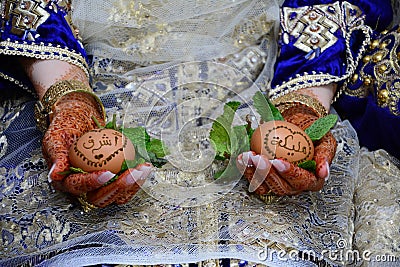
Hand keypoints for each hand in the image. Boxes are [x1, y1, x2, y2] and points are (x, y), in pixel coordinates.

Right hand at [42, 92, 151, 206]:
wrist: (81, 118)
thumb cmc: (67, 127)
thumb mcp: (55, 138)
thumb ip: (56, 156)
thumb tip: (54, 175)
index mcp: (67, 181)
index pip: (79, 187)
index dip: (93, 182)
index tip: (108, 173)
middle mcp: (85, 187)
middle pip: (101, 198)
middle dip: (118, 188)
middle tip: (132, 173)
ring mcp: (102, 185)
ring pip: (118, 195)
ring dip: (133, 185)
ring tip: (143, 168)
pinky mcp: (115, 180)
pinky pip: (128, 185)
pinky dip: (138, 177)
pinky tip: (146, 164)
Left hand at [237, 106, 336, 195]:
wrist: (297, 123)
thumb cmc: (313, 132)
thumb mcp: (325, 139)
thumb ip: (325, 155)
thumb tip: (323, 173)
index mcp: (312, 180)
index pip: (302, 181)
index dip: (290, 173)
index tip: (278, 161)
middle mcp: (294, 186)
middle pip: (281, 187)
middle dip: (267, 173)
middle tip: (258, 157)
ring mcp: (278, 183)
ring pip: (264, 186)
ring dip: (253, 172)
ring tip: (248, 156)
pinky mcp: (264, 179)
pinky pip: (253, 179)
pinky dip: (245, 169)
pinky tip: (241, 158)